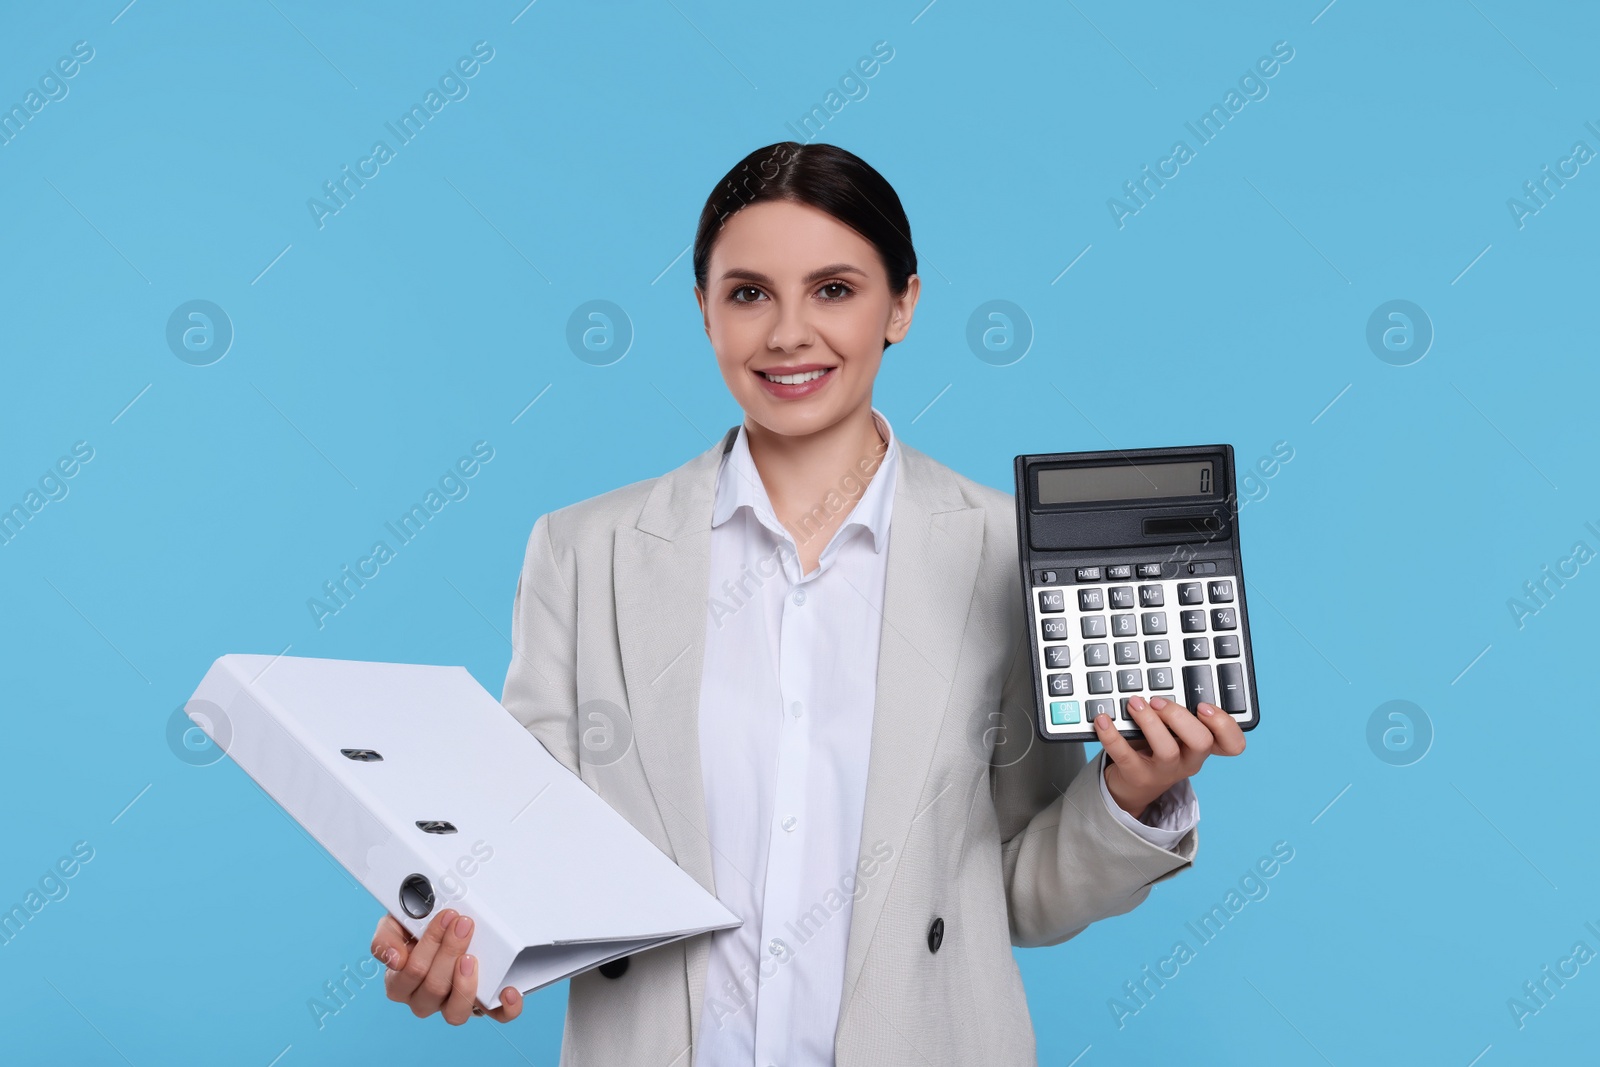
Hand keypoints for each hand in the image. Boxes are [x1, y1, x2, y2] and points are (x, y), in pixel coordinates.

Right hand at [372, 908, 522, 1024]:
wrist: (442, 928)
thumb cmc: (416, 928)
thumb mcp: (395, 924)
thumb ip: (385, 938)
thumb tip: (395, 959)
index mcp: (400, 983)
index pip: (411, 972)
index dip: (429, 944)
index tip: (446, 916)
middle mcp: (424, 1000)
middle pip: (433, 988)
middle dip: (450, 951)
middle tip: (463, 924)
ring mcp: (452, 1004)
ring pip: (455, 1012)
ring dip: (465, 984)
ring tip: (471, 958)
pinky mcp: (481, 1006)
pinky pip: (494, 1016)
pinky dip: (504, 1008)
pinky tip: (508, 991)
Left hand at [1093, 695, 1245, 818]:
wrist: (1133, 785)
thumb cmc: (1157, 746)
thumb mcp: (1174, 730)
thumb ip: (1176, 710)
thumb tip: (1157, 678)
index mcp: (1203, 745)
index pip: (1233, 744)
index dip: (1225, 725)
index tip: (1204, 707)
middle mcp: (1190, 760)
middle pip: (1201, 742)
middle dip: (1181, 717)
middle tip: (1159, 701)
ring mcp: (1164, 771)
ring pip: (1167, 750)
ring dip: (1149, 722)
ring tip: (1133, 704)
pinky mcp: (1137, 775)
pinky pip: (1125, 756)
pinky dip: (1111, 735)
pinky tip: (1102, 719)